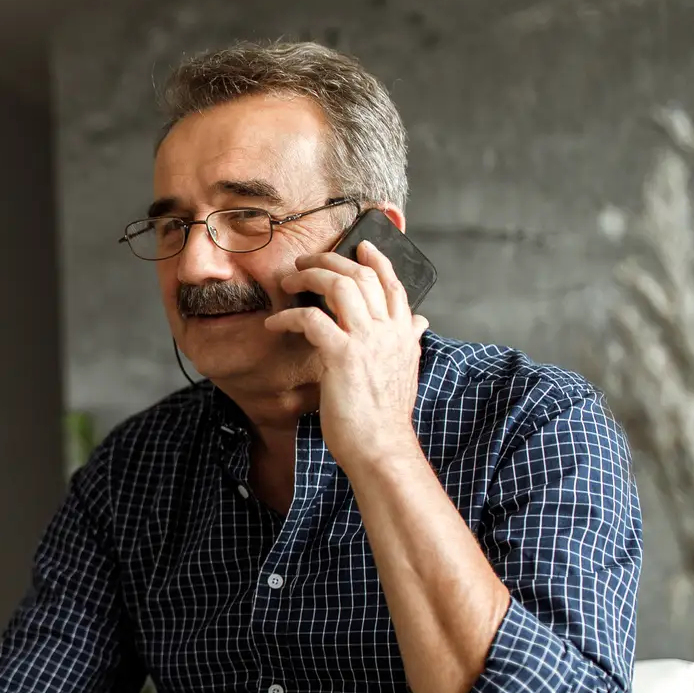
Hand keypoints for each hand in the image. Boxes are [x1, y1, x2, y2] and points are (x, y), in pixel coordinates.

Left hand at [268, 240, 430, 470]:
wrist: (382, 447)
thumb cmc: (386, 416)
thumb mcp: (406, 370)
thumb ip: (409, 342)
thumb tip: (419, 323)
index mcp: (403, 334)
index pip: (393, 285)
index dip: (377, 260)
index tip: (362, 245)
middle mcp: (389, 331)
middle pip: (361, 275)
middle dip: (331, 259)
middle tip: (306, 260)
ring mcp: (367, 340)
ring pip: (338, 285)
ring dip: (308, 276)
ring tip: (288, 279)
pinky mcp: (343, 355)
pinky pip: (311, 320)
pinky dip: (288, 316)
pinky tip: (274, 323)